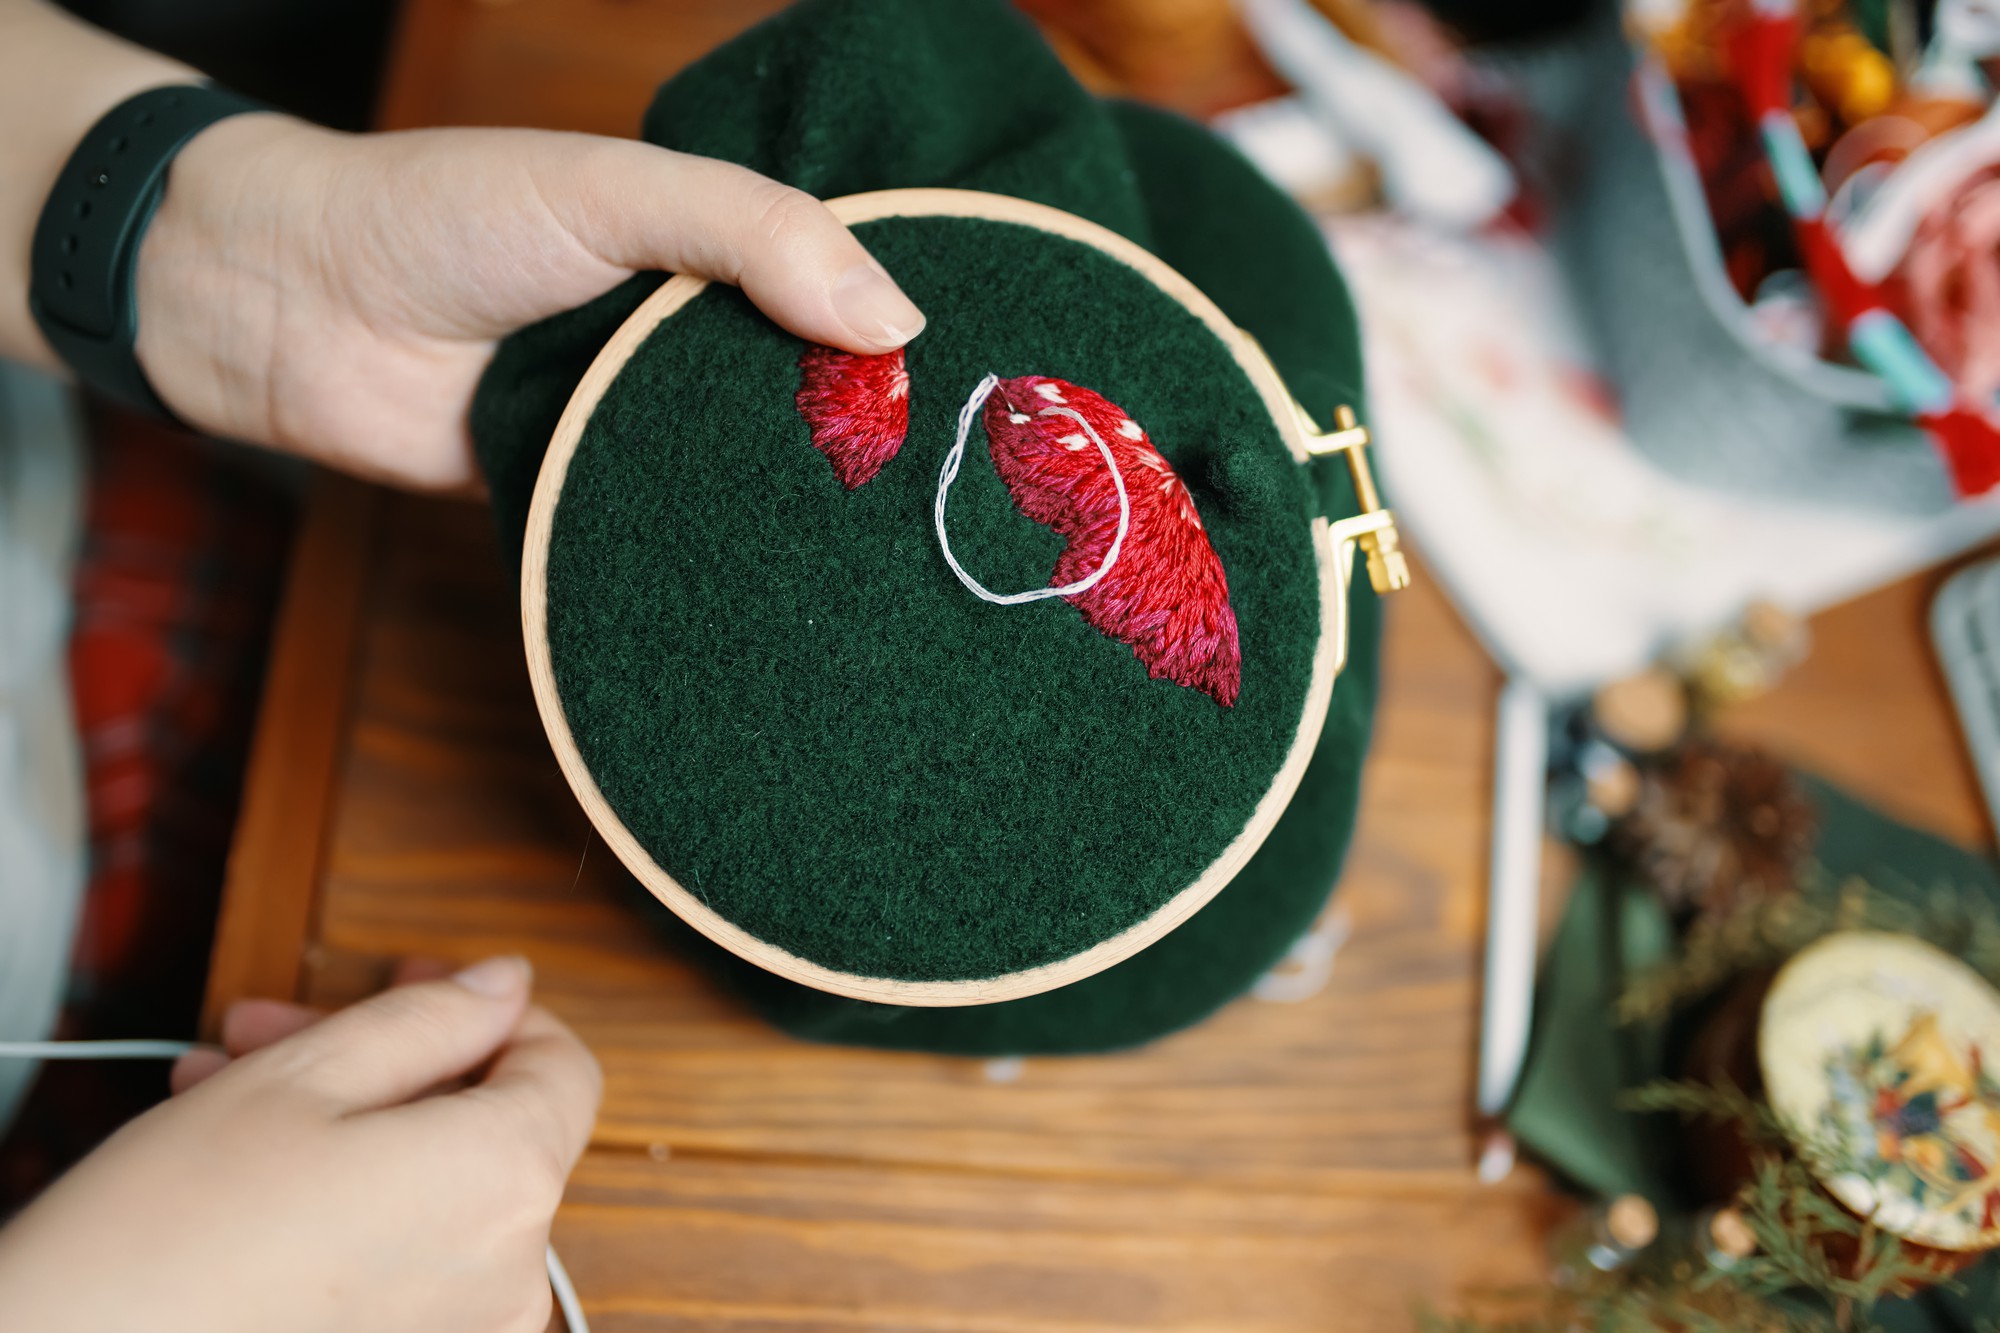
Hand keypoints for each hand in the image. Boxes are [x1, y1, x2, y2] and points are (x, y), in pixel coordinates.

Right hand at [0, 956, 601, 1332]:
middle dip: (380, 1061)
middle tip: (268, 1031)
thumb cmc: (170, 1235)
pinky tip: (247, 1175)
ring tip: (223, 1093)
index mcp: (508, 1181)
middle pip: (485, 1125)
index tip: (414, 985)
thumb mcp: (300, 1078)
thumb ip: (429, 1021)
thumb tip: (507, 985)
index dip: (490, 1011)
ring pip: (432, 1189)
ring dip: (344, 1127)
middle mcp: (513, 1274)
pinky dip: (348, 1206)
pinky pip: (407, 1260)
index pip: (565, 1068)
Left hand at [134, 115, 926, 488]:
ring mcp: (650, 416)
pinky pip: (687, 526)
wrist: (291, 311)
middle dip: (880, 424)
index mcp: (710, 241)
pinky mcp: (605, 492)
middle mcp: (694, 330)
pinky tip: (805, 582)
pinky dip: (730, 547)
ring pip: (760, 464)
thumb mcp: (611, 192)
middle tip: (979, 474)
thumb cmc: (441, 214)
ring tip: (916, 539)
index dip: (912, 317)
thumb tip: (899, 322)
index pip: (842, 279)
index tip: (1002, 363)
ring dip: (812, 497)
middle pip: (817, 384)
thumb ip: (750, 233)